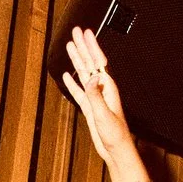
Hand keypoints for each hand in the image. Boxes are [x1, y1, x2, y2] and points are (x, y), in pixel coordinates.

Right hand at [59, 27, 148, 181]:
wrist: (116, 149)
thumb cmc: (114, 134)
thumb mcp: (104, 114)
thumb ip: (96, 95)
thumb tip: (91, 77)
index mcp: (107, 87)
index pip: (98, 61)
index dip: (91, 46)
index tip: (84, 32)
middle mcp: (102, 89)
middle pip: (90, 62)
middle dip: (82, 46)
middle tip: (75, 31)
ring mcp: (95, 97)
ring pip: (83, 73)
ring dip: (77, 59)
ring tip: (69, 46)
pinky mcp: (90, 107)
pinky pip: (78, 91)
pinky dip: (72, 82)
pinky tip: (66, 76)